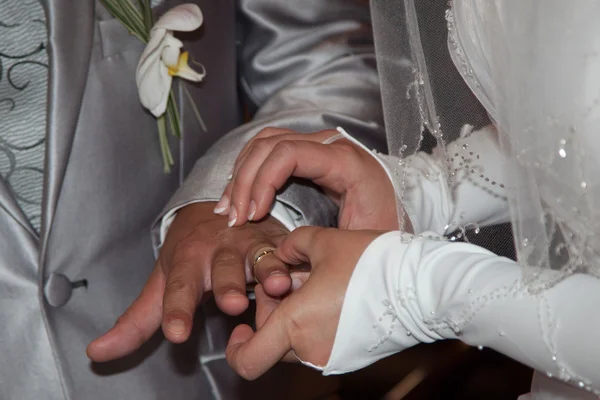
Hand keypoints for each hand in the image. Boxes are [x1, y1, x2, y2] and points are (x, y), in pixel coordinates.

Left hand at [87, 202, 291, 361]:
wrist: (220, 208)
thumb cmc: (191, 253)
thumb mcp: (163, 282)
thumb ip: (137, 320)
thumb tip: (97, 354)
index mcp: (188, 260)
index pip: (180, 288)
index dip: (178, 310)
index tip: (176, 333)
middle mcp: (220, 250)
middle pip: (224, 271)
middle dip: (228, 285)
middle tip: (229, 303)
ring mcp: (252, 244)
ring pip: (263, 258)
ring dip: (270, 271)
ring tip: (276, 285)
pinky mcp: (280, 243)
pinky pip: (292, 256)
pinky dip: (299, 265)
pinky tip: (307, 276)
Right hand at [214, 127, 407, 230]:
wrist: (403, 224)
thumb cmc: (386, 236)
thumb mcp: (360, 243)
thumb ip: (325, 243)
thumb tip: (280, 251)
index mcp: (346, 162)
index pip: (288, 153)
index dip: (261, 181)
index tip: (252, 216)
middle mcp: (332, 146)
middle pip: (270, 144)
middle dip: (244, 180)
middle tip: (233, 218)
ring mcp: (320, 147)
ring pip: (265, 142)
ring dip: (242, 173)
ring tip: (230, 208)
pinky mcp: (311, 155)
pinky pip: (271, 149)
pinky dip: (250, 169)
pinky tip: (240, 196)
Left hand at [226, 226, 383, 379]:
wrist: (421, 285)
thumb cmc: (372, 263)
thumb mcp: (324, 241)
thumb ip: (292, 245)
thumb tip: (282, 252)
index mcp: (295, 324)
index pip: (247, 360)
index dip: (236, 347)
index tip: (241, 327)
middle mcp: (311, 349)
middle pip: (273, 343)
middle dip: (273, 314)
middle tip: (290, 283)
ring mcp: (333, 356)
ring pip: (297, 343)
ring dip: (296, 318)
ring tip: (316, 284)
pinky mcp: (352, 356)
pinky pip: (321, 343)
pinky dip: (317, 324)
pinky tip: (333, 295)